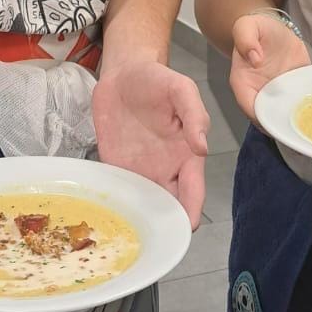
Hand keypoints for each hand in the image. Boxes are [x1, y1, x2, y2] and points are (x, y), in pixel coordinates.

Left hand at [92, 60, 209, 228]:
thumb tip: (202, 146)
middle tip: (156, 240)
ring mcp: (140, 170)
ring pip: (144, 205)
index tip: (186, 229)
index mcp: (186, 156)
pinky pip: (118, 190)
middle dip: (166, 225)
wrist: (124, 72)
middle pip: (170, 206)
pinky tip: (108, 216)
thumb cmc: (158, 80)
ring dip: (140, 219)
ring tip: (130, 235)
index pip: (194, 192)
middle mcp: (165, 168)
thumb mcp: (182, 89)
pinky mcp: (116, 165)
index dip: (192, 212)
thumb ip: (194, 115)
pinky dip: (116, 204)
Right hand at [229, 12, 310, 122]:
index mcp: (244, 84)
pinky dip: (310, 111)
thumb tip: (254, 58)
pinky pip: (301, 105)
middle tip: (302, 129)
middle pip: (268, 118)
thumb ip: (245, 39)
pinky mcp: (295, 91)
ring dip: (298, 122)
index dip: (261, 118)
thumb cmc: (257, 29)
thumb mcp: (246, 26)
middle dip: (282, 126)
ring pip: (285, 116)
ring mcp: (279, 95)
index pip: (249, 107)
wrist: (273, 29)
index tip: (278, 122)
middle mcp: (260, 94)